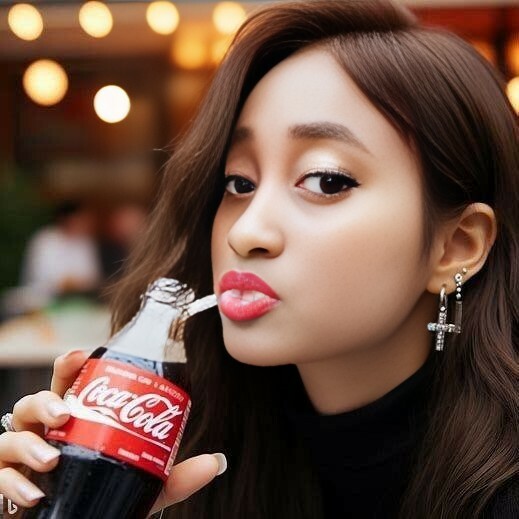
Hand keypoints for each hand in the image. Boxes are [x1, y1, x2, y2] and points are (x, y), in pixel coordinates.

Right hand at [0, 349, 226, 513]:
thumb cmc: (108, 494)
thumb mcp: (143, 483)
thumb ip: (176, 475)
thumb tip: (216, 461)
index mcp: (77, 421)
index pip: (68, 385)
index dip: (69, 366)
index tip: (78, 354)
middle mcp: (47, 434)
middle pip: (34, 402)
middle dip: (45, 400)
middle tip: (66, 412)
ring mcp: (24, 459)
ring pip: (11, 435)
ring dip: (29, 443)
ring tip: (53, 458)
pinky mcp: (8, 486)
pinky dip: (12, 483)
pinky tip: (35, 492)